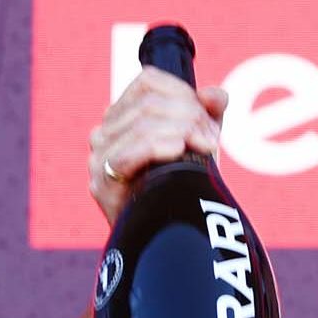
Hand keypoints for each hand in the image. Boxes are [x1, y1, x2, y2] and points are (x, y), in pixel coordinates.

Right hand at [88, 67, 226, 224]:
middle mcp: (105, 131)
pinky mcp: (103, 183)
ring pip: (144, 124)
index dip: (183, 93)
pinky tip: (178, 151)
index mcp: (123, 116)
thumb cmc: (182, 187)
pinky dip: (158, 146)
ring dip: (183, 132)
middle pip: (150, 103)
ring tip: (205, 149)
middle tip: (212, 140)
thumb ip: (208, 115)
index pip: (148, 82)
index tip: (208, 119)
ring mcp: (100, 157)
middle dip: (190, 117)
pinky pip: (129, 153)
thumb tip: (217, 95)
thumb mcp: (200, 145)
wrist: (169, 235)